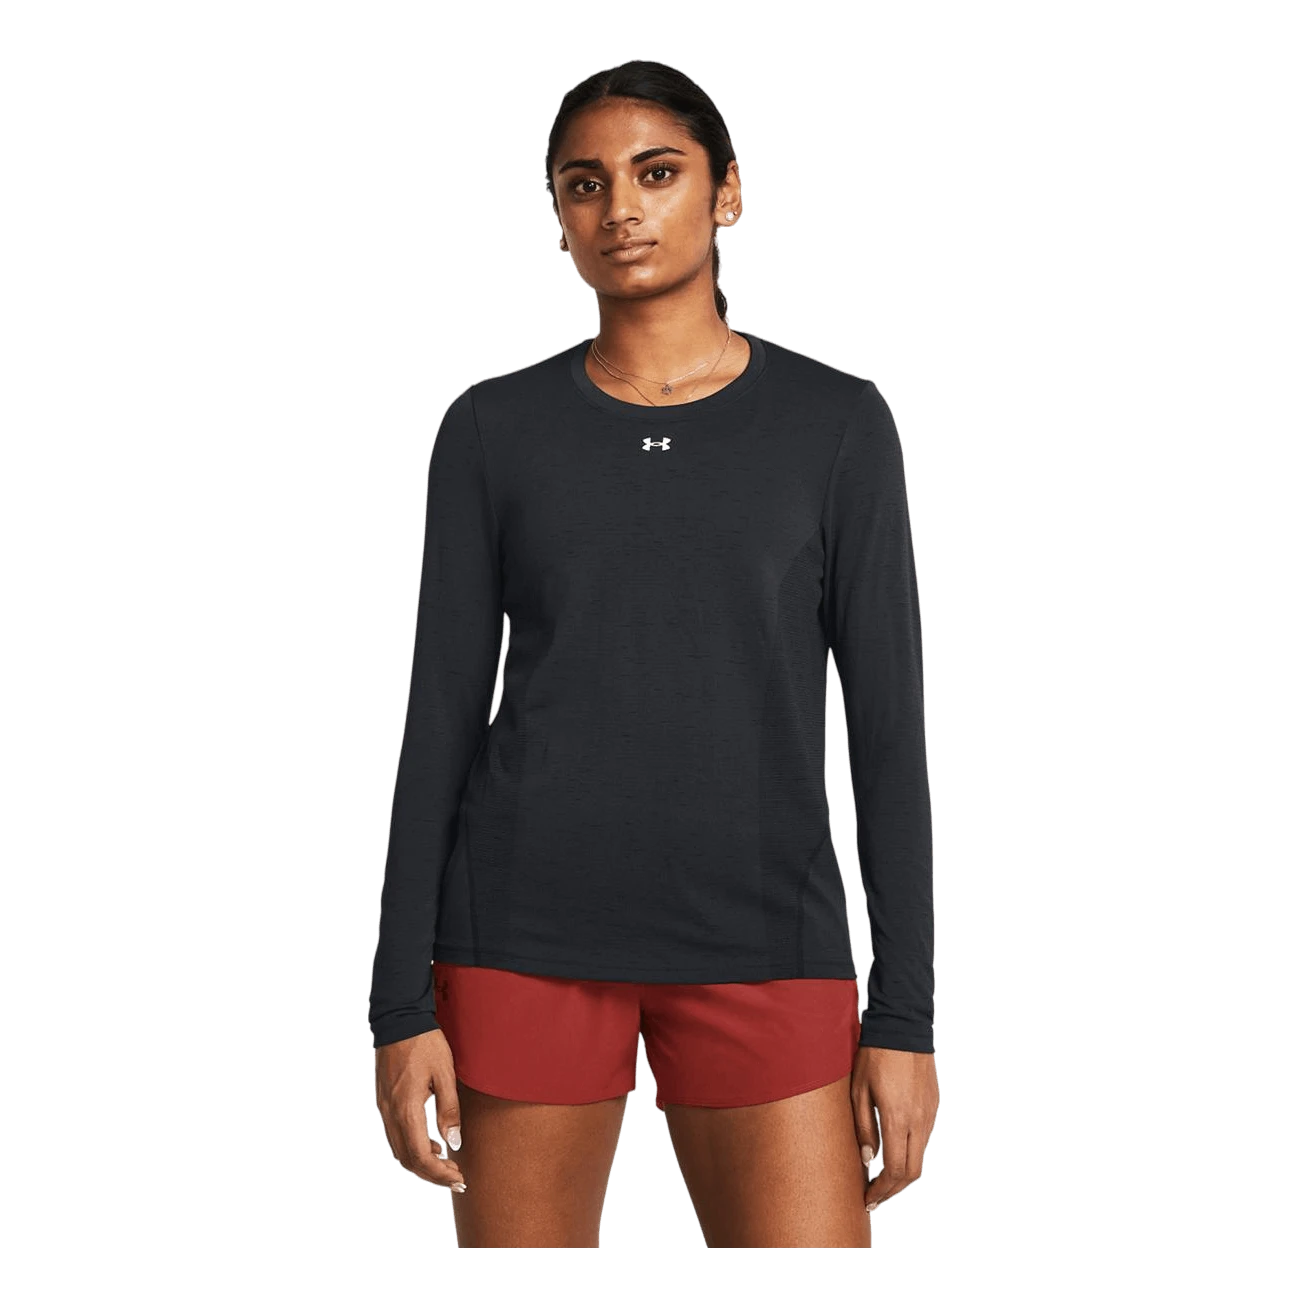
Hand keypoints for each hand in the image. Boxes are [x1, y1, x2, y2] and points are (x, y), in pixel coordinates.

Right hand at [374, 1028, 466, 1190]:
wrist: (400, 1022)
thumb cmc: (425, 1044)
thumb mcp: (445, 1073)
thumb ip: (449, 1110)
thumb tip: (453, 1143)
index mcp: (407, 1109)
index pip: (421, 1155)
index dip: (439, 1173)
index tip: (458, 1178)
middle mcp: (391, 1114)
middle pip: (408, 1159)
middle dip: (432, 1174)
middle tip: (456, 1179)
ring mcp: (385, 1109)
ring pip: (400, 1149)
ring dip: (422, 1162)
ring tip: (446, 1164)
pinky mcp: (385, 1103)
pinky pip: (396, 1136)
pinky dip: (413, 1147)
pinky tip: (431, 1143)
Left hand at [850, 1046, 937, 1213]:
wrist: (902, 1028)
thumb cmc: (874, 1056)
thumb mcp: (858, 1090)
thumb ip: (864, 1127)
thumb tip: (868, 1159)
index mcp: (897, 1118)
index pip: (893, 1170)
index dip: (881, 1190)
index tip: (867, 1199)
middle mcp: (918, 1121)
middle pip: (911, 1172)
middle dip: (892, 1191)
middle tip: (873, 1198)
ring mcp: (928, 1114)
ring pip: (919, 1158)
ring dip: (901, 1175)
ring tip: (881, 1180)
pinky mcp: (932, 1106)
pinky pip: (923, 1140)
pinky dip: (910, 1154)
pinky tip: (894, 1154)